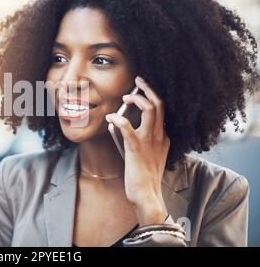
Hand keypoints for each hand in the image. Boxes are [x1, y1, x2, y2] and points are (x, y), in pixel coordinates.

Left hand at [106, 76, 169, 224]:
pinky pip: (127, 127)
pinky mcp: (136, 148)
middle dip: (149, 89)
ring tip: (125, 97)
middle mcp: (159, 136)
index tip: (144, 87)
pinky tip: (110, 118)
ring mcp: (149, 141)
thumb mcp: (149, 155)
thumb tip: (123, 124)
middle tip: (139, 80)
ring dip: (137, 99)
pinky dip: (117, 119)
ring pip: (150, 110)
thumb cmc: (144, 175)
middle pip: (160, 104)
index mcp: (164, 137)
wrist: (146, 194)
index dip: (153, 95)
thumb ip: (142, 139)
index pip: (164, 110)